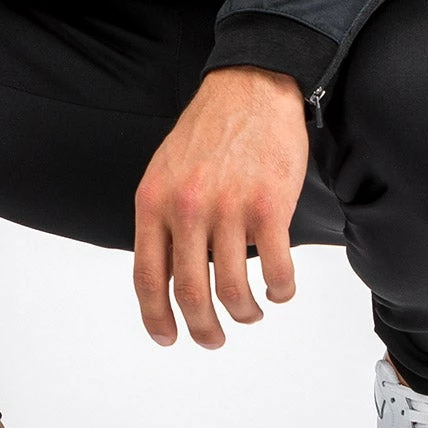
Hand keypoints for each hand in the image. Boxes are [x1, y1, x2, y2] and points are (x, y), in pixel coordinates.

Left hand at [133, 66, 304, 347]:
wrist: (249, 88)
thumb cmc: (208, 131)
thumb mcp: (164, 172)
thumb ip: (161, 219)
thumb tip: (165, 276)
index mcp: (154, 202)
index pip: (147, 277)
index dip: (155, 318)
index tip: (166, 338)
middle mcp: (187, 208)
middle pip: (190, 294)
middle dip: (203, 329)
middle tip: (213, 339)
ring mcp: (229, 208)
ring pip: (234, 290)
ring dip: (245, 314)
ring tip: (251, 313)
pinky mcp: (270, 206)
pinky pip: (276, 270)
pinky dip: (280, 291)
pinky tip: (280, 290)